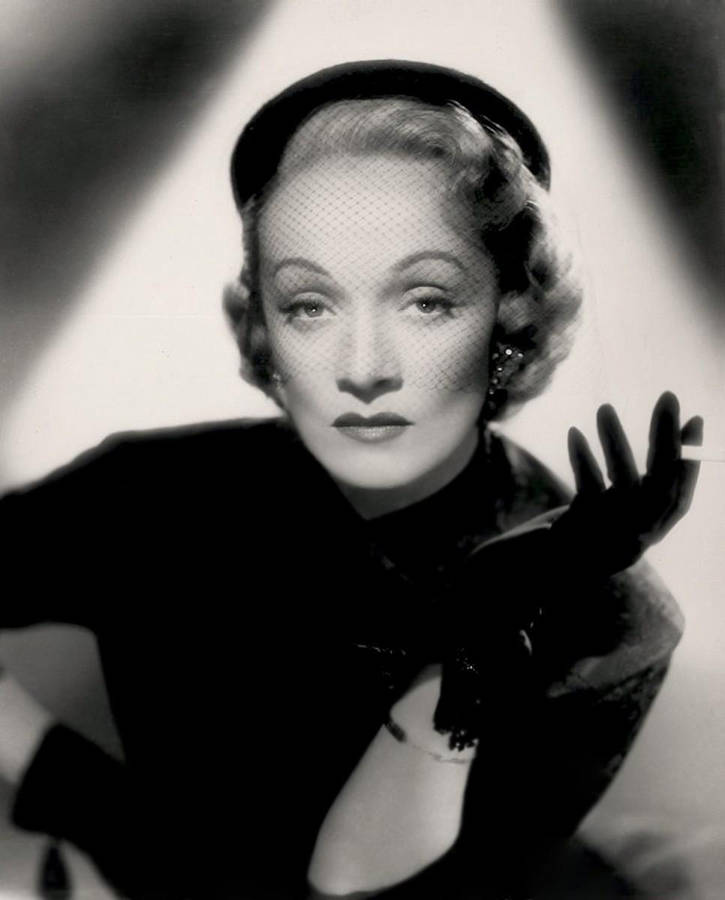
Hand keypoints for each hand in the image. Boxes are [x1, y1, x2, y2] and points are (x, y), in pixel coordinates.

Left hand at [554, 390, 702, 577]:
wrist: (556, 561)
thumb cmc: (605, 521)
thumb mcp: (633, 499)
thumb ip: (657, 471)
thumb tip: (686, 424)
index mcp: (655, 526)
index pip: (681, 492)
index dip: (691, 457)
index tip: (696, 419)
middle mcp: (640, 532)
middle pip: (661, 483)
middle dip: (667, 438)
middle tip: (669, 397)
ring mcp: (613, 532)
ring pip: (622, 482)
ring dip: (614, 441)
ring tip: (604, 408)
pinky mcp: (583, 528)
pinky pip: (586, 487)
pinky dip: (581, 458)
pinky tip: (575, 433)